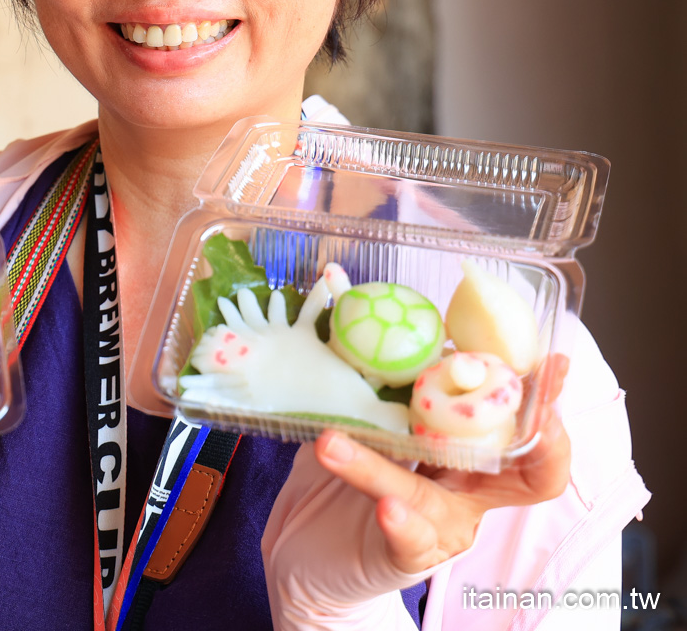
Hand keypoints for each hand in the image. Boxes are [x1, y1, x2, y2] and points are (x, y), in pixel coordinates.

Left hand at [313, 352, 570, 573]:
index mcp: (464, 457)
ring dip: (383, 466)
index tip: (552, 364)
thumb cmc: (344, 482)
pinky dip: (402, 523)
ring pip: (432, 495)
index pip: (524, 433)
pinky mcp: (403, 557)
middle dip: (538, 435)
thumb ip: (378, 380)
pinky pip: (410, 541)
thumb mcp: (364, 423)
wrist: (308, 555)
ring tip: (336, 442)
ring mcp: (439, 528)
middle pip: (520, 470)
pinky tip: (388, 508)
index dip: (545, 402)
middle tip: (531, 396)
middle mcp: (463, 494)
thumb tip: (368, 303)